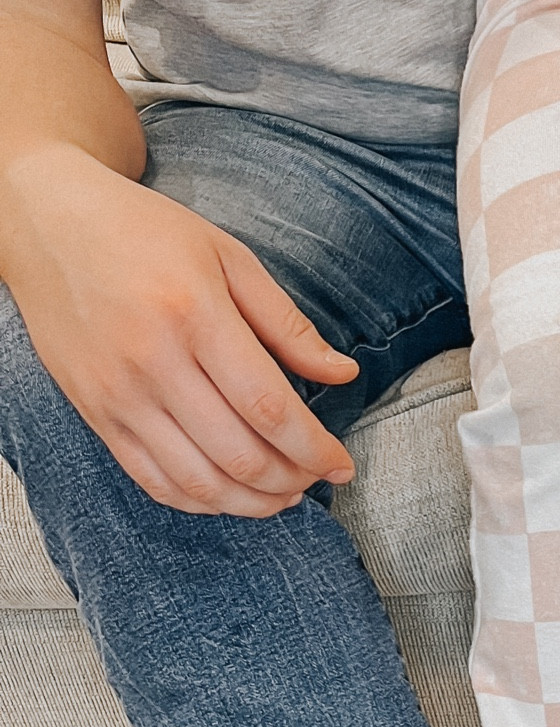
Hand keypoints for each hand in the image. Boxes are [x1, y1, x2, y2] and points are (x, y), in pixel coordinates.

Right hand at [3, 148, 358, 514]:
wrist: (48, 223)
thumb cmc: (145, 233)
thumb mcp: (229, 258)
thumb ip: (288, 325)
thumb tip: (343, 374)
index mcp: (195, 315)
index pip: (269, 409)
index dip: (314, 449)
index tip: (341, 465)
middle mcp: (153, 361)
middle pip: (239, 454)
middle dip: (292, 480)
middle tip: (315, 477)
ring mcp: (118, 394)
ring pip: (197, 481)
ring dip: (252, 503)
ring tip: (284, 495)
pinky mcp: (95, 413)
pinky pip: (152, 480)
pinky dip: (200, 501)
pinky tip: (231, 494)